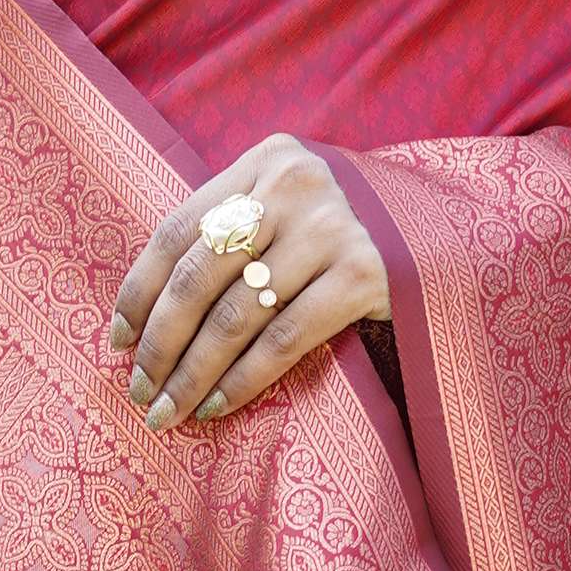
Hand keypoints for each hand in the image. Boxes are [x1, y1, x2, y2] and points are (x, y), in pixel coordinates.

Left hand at [107, 138, 389, 430]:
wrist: (452, 235)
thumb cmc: (353, 231)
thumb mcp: (294, 207)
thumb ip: (236, 231)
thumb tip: (148, 313)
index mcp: (265, 160)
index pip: (177, 229)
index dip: (139, 291)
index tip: (118, 340)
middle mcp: (295, 186)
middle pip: (198, 275)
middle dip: (159, 343)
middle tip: (138, 390)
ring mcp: (332, 230)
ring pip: (236, 315)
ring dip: (193, 373)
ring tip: (169, 411)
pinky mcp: (364, 276)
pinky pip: (283, 341)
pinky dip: (243, 381)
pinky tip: (218, 407)